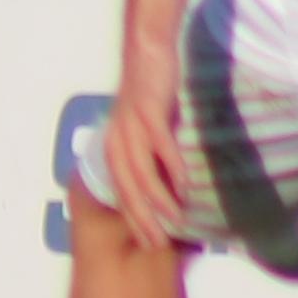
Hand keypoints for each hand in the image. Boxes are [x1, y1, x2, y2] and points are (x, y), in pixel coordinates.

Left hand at [101, 39, 194, 245]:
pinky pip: (159, 145)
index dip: (133, 220)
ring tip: (176, 220)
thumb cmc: (149, 95)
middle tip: (159, 245)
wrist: (146, 52)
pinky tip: (185, 184)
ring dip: (159, 199)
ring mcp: (130, 127)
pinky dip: (172, 166)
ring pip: (141, 172)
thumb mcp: (145, 131)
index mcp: (112, 148)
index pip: (120, 193)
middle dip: (142, 220)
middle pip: (126, 189)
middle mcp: (116, 141)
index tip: (148, 244)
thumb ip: (153, 157)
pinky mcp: (147, 111)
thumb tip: (170, 187)